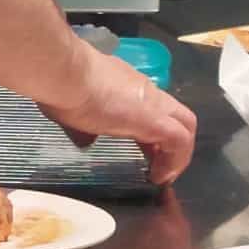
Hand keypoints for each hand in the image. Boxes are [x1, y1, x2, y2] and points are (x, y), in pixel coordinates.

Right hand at [40, 44, 196, 184]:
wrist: (66, 72)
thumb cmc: (63, 86)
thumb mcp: (74, 108)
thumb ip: (84, 123)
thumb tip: (85, 139)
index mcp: (127, 87)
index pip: (153, 108)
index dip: (154, 133)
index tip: (145, 155)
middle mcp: (146, 92)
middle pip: (178, 115)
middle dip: (173, 144)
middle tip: (158, 168)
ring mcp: (153, 104)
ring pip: (186, 125)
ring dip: (178, 154)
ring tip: (161, 176)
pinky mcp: (154, 119)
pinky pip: (179, 140)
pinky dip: (176, 161)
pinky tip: (159, 176)